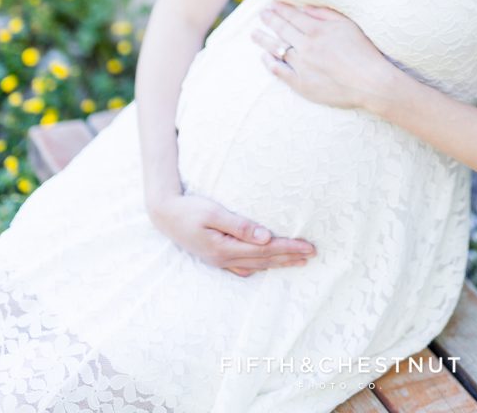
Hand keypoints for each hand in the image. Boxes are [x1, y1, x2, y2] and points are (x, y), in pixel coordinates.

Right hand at [148, 192, 316, 276]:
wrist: (164, 215)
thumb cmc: (188, 209)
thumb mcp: (213, 212)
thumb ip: (239, 225)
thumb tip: (265, 237)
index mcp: (225, 248)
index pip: (265, 250)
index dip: (288, 248)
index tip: (308, 247)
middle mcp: (224, 259)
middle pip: (265, 260)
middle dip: (290, 257)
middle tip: (313, 254)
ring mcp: (219, 261)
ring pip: (256, 265)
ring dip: (278, 263)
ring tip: (298, 261)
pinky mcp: (216, 257)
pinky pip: (243, 267)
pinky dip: (260, 266)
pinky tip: (267, 265)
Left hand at [250, 0, 394, 110]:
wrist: (370, 82)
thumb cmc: (364, 52)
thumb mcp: (348, 25)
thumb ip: (325, 14)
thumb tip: (304, 8)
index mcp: (317, 30)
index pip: (293, 16)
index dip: (280, 9)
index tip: (271, 5)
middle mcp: (306, 46)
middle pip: (282, 29)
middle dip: (269, 20)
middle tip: (261, 14)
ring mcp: (302, 66)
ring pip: (277, 49)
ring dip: (264, 39)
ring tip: (254, 34)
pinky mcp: (302, 84)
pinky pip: (280, 71)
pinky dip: (270, 63)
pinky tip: (264, 57)